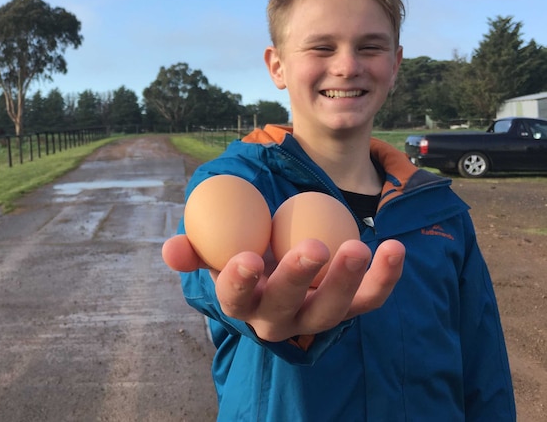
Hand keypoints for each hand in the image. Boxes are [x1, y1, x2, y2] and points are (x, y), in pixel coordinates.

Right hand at [161, 235, 404, 341]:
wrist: (280, 261)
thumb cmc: (243, 249)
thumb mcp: (215, 247)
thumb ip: (194, 248)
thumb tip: (172, 249)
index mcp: (241, 303)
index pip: (235, 298)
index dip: (239, 281)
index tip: (247, 258)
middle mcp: (277, 320)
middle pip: (286, 307)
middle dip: (299, 279)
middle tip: (313, 247)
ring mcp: (315, 317)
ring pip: (331, 311)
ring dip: (346, 281)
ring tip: (360, 247)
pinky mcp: (349, 310)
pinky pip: (369, 301)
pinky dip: (385, 278)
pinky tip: (395, 248)